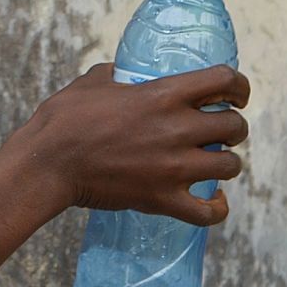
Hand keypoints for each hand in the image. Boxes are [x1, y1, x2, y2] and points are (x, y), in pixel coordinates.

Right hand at [16, 63, 250, 225]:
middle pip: (235, 127)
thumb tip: (121, 74)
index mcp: (162, 94)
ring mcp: (173, 168)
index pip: (225, 81)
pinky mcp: (163, 199)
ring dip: (224, 162)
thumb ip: (115, 75)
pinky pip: (210, 212)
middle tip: (217, 131)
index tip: (235, 95)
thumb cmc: (63, 119)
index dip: (239, 87)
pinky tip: (212, 200)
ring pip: (230, 166)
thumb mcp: (91, 81)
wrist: (47, 164)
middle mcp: (177, 129)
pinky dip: (216, 208)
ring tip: (211, 162)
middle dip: (231, 127)